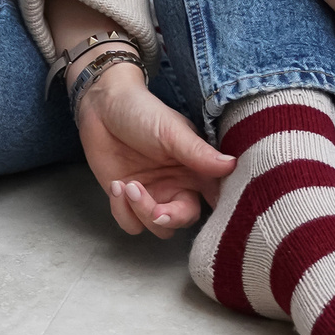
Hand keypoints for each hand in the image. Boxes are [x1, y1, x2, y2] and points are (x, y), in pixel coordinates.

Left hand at [74, 58, 235, 238]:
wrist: (102, 107)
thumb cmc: (142, 111)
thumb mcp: (172, 131)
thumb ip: (199, 153)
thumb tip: (232, 165)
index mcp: (195, 170)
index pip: (215, 199)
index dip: (214, 213)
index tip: (202, 213)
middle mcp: (177, 186)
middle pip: (183, 220)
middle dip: (169, 217)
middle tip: (156, 210)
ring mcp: (152, 195)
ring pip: (157, 227)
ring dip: (142, 213)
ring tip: (128, 186)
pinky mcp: (126, 200)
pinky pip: (131, 224)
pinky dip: (122, 211)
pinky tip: (116, 186)